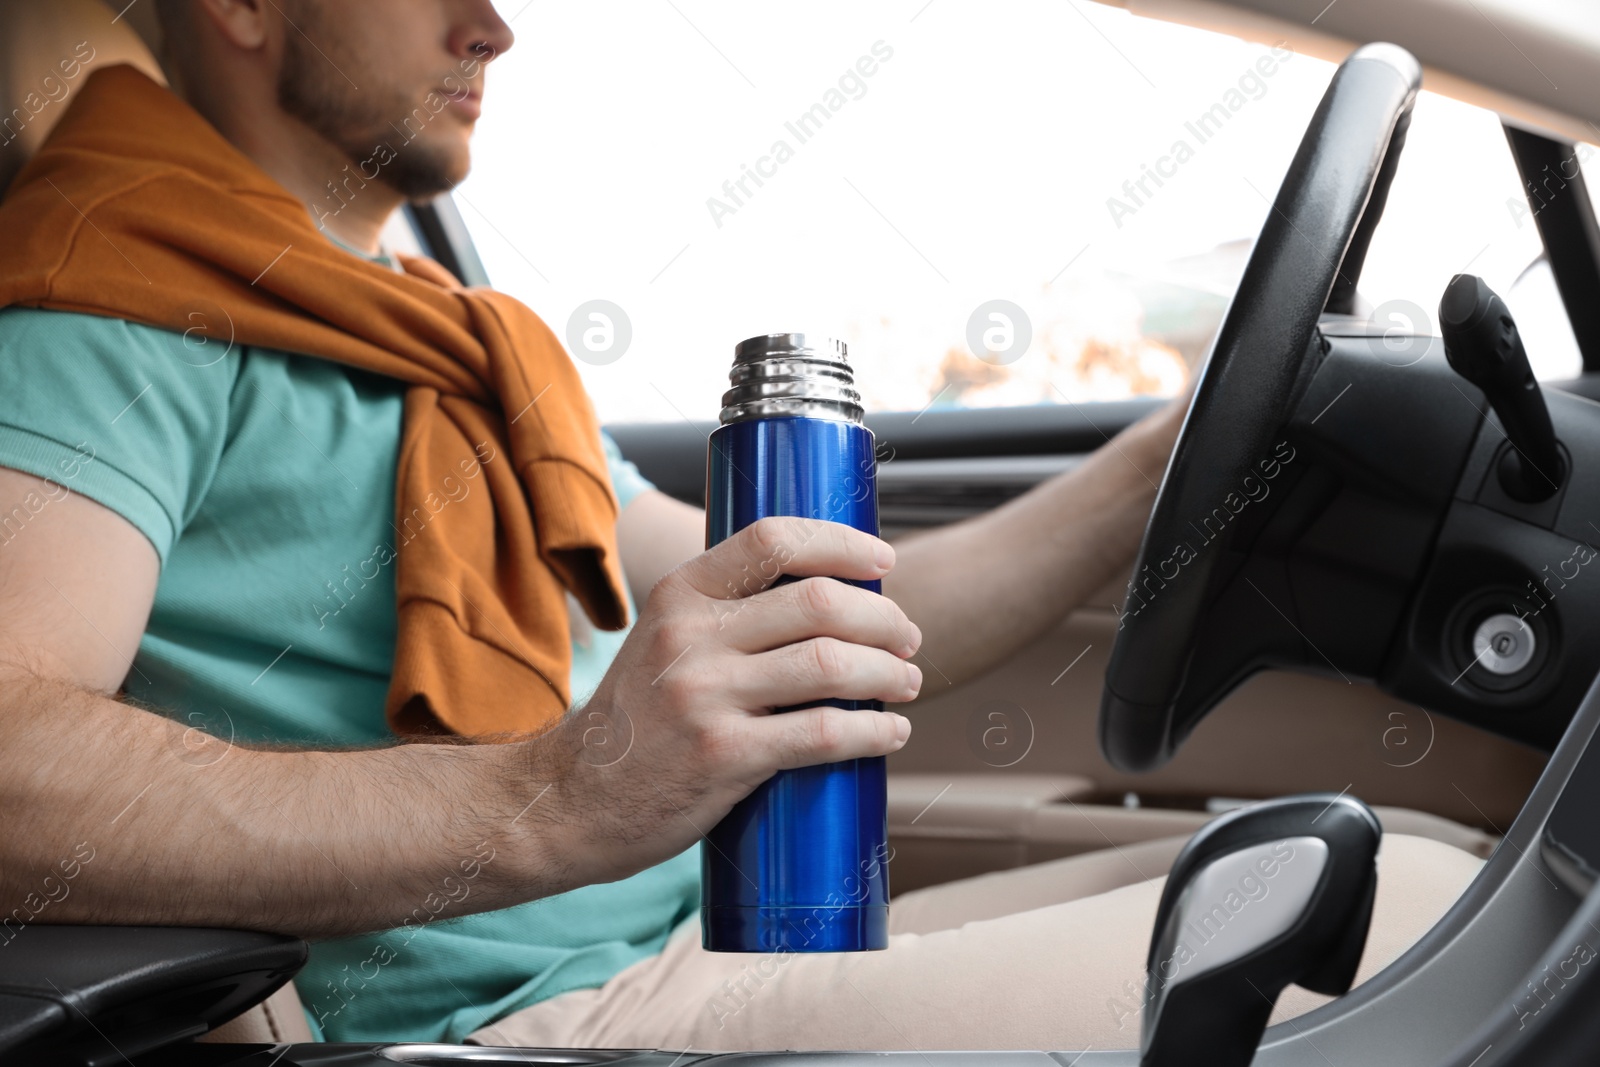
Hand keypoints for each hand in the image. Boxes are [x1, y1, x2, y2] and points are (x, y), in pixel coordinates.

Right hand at [524, 516, 921, 888]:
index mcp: (678, 595)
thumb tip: (823, 597)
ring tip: (907, 683)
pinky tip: (891, 733)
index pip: (773, 540)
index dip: (842, 543)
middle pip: (819, 603)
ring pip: (831, 665)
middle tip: (908, 638)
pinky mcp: (724, 756)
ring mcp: (705, 697)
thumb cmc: (636, 722)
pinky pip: (823, 734)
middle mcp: (690, 637)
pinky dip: (874, 731)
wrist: (571, 802)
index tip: (884, 562)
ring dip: (889, 673)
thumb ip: (722, 615)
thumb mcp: (660, 642)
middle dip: (883, 618)